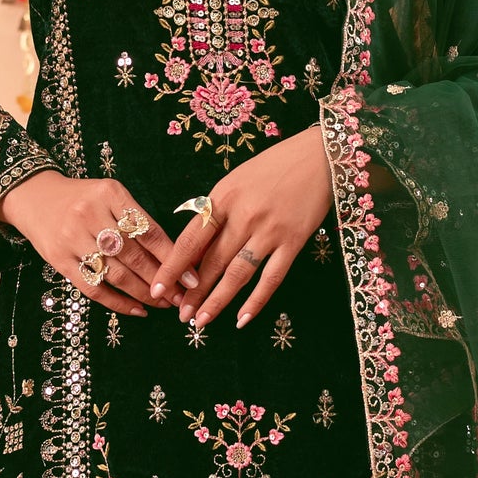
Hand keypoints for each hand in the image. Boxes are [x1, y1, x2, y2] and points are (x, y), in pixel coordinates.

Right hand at [0, 171, 193, 317]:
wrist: (33, 197)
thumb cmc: (81, 198)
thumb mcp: (109, 195)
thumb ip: (136, 219)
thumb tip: (174, 256)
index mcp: (109, 193)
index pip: (148, 230)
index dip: (172, 257)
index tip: (192, 277)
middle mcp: (90, 214)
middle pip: (134, 255)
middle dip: (162, 280)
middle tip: (181, 297)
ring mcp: (72, 238)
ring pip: (116, 273)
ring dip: (143, 293)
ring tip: (163, 304)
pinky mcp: (58, 259)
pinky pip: (93, 287)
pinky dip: (117, 302)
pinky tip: (137, 310)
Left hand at [148, 125, 333, 330]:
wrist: (319, 156)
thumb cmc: (274, 166)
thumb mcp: (236, 179)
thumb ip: (217, 210)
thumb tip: (195, 246)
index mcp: (224, 197)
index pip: (191, 240)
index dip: (172, 268)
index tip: (157, 288)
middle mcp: (244, 216)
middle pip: (212, 262)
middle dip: (193, 292)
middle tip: (179, 314)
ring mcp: (270, 230)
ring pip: (238, 274)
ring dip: (217, 301)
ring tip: (201, 321)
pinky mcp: (294, 242)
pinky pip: (271, 278)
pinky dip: (256, 301)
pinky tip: (241, 319)